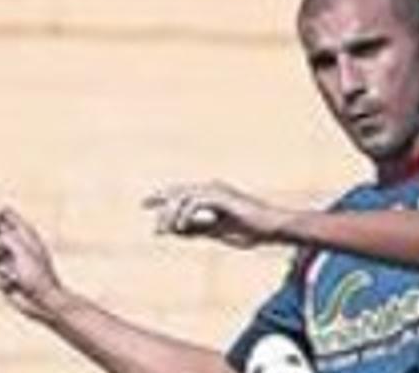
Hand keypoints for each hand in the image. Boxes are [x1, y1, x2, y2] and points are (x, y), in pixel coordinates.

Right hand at [0, 206, 65, 322]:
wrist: (42, 301)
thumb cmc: (37, 274)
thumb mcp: (22, 251)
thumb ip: (5, 236)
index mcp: (25, 234)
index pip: (5, 215)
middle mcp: (15, 246)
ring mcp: (7, 262)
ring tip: (11, 275)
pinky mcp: (2, 278)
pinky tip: (11, 285)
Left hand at [143, 181, 292, 248]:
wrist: (274, 227)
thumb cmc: (251, 230)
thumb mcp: (218, 231)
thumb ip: (198, 229)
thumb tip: (176, 230)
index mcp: (211, 195)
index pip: (181, 192)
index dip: (162, 196)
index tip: (145, 203)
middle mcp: (212, 189)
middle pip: (179, 192)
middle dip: (162, 205)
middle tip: (154, 228)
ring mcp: (217, 191)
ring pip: (183, 196)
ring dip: (171, 214)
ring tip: (165, 231)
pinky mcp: (222, 197)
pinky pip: (195, 203)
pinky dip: (185, 215)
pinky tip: (181, 228)